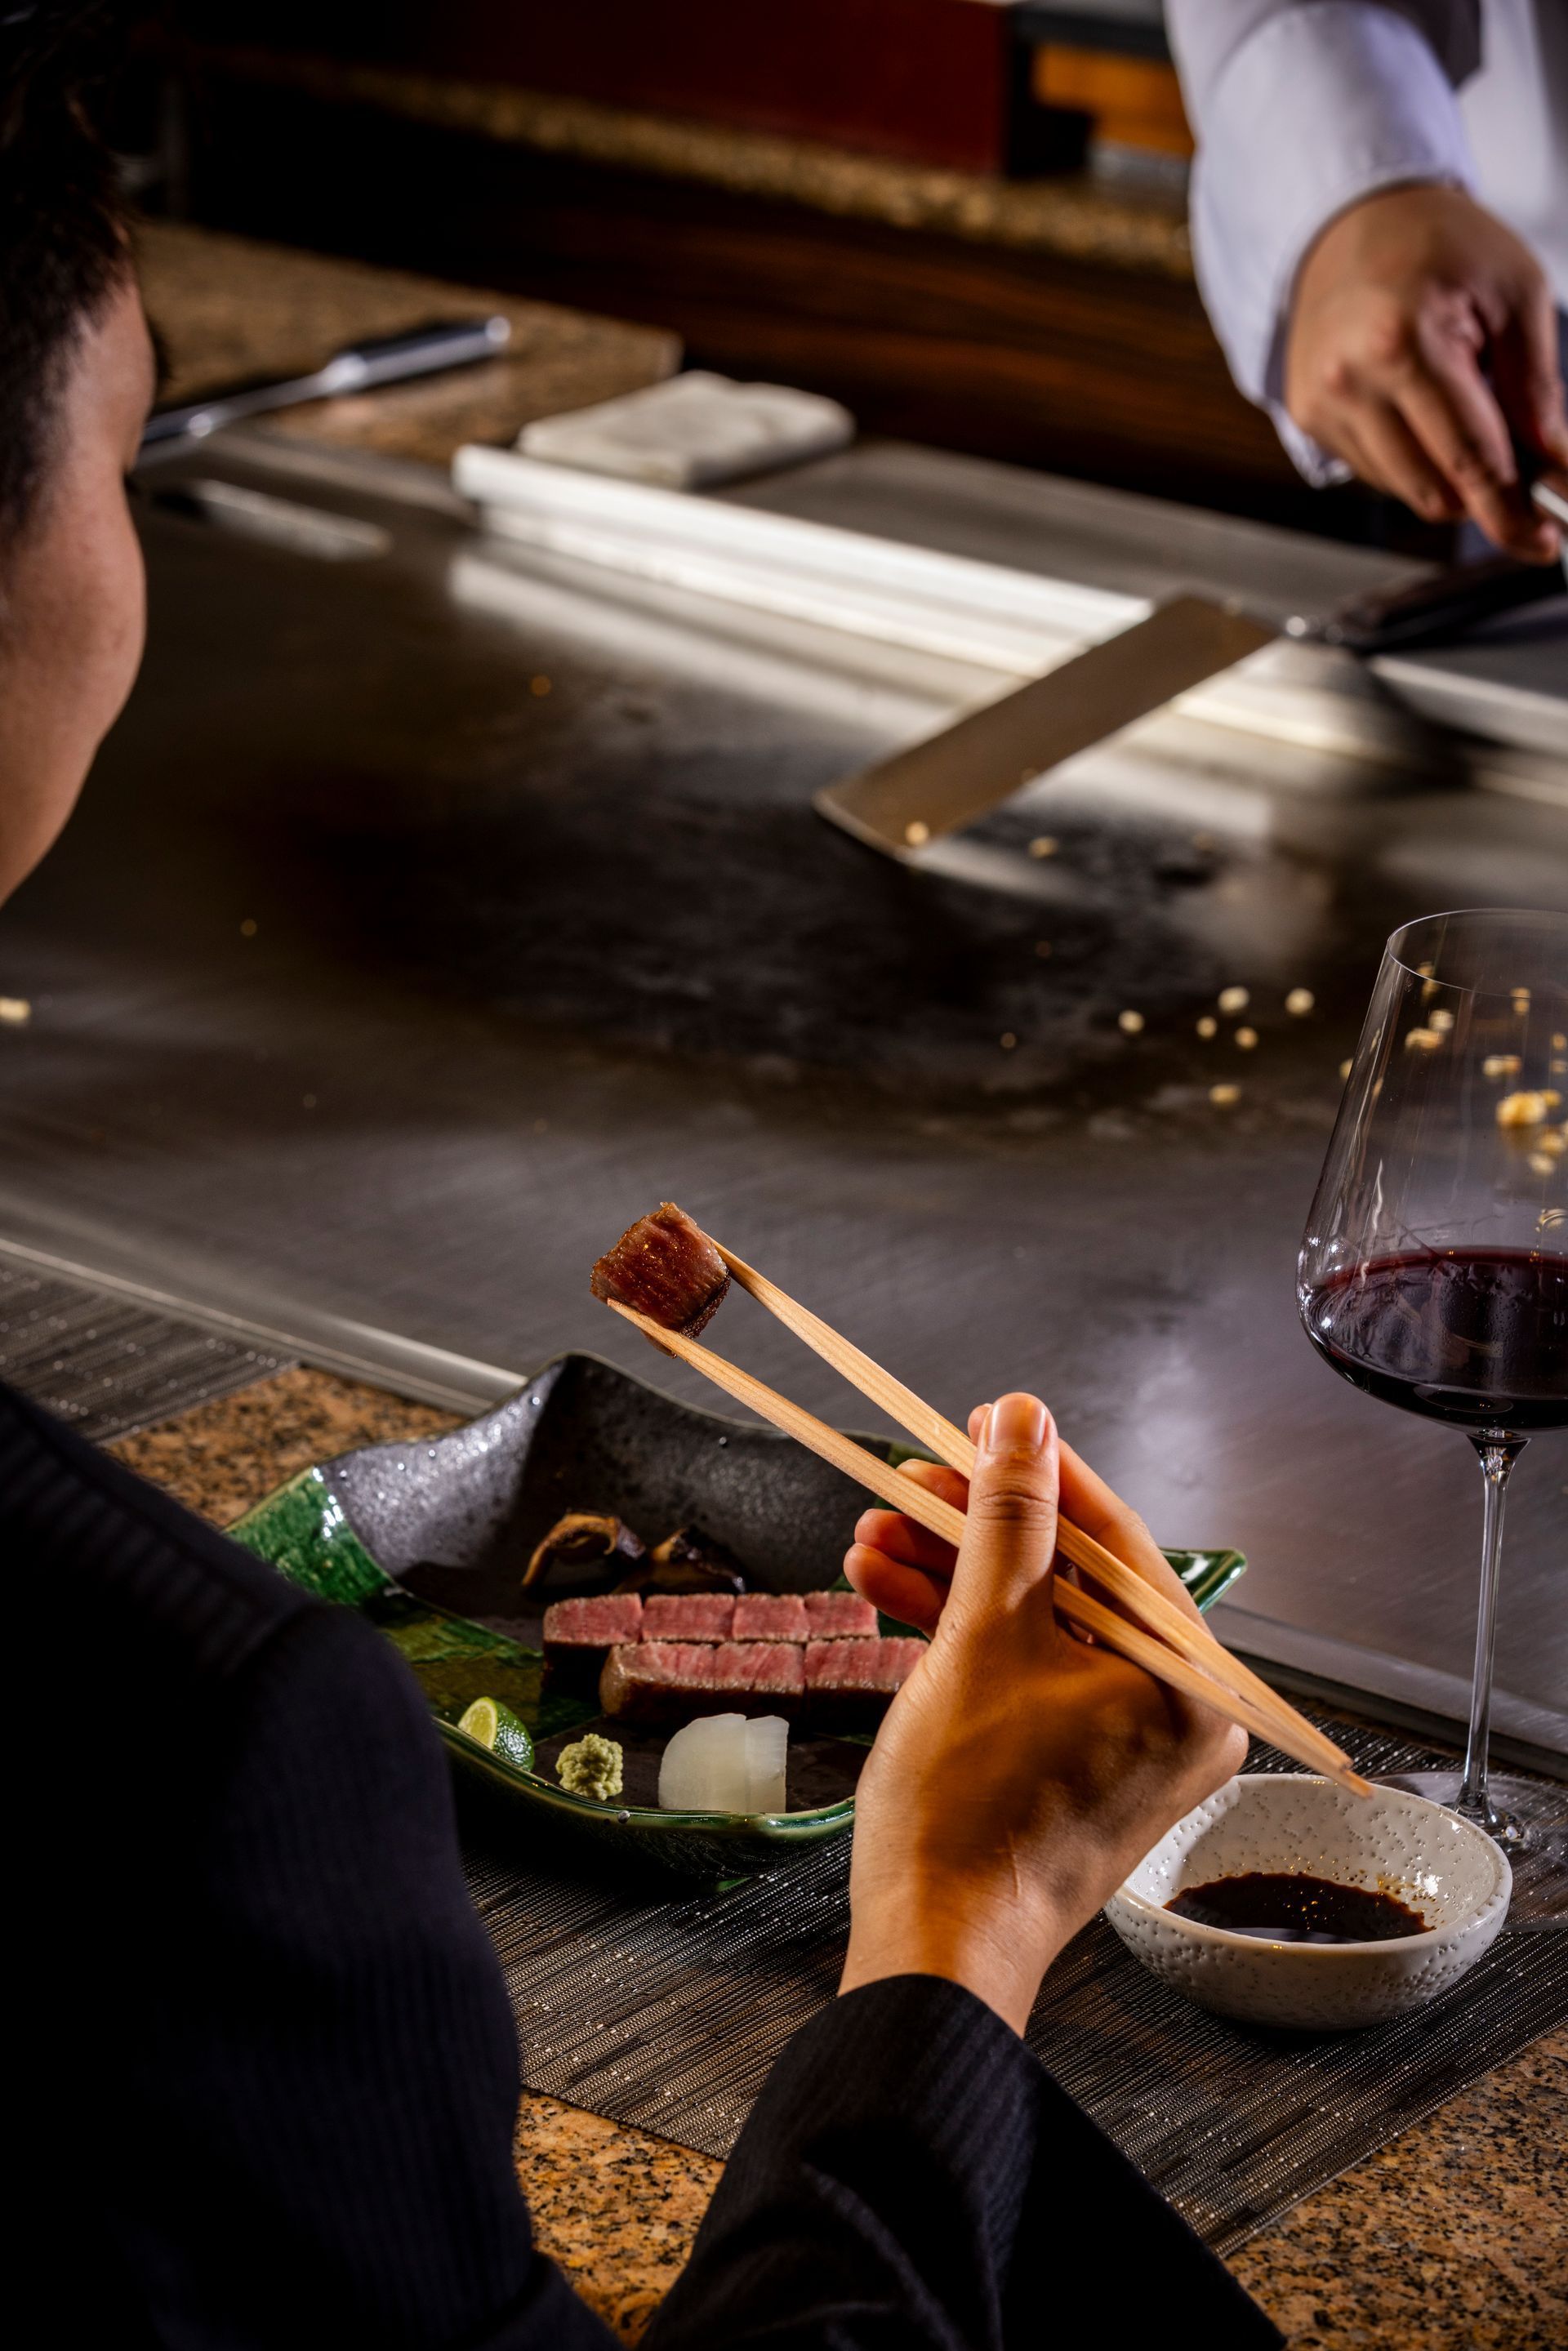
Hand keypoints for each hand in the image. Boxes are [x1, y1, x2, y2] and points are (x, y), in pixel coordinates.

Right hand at [838, 1395, 1245, 2034]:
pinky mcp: (1070, 1764)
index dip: (1041, 1471)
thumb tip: (1024, 1420)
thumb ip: (1009, 1517)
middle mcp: (1174, 1715)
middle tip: (911, 1478)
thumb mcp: (983, 1635)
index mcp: (1187, 1686)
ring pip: (1034, 1623)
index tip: (986, 1420)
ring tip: (871, 1534)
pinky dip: (960, 1635)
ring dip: (950, 1575)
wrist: (931, 1946)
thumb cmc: (967, 1810)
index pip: (1116, 1541)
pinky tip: (887, 1589)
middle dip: (975, 1527)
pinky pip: (1023, 1673)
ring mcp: (1122, 1744)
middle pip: (1069, 1579)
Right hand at [1284, 184, 1565, 559]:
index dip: (1512, 512)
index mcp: (1405, 343)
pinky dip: (1414, 458)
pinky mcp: (1308, 418)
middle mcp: (1351, 381)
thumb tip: (1556, 470)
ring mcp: (1322, 405)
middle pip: (1437, 491)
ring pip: (1408, 491)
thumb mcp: (1515, 296)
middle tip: (1528, 481)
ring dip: (1451, 476)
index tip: (1543, 543)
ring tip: (1466, 412)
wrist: (1354, 220)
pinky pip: (1377, 472)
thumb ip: (1536, 392)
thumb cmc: (1438, 244)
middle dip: (1488, 496)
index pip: (1471, 460)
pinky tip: (1421, 409)